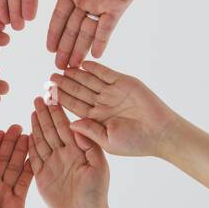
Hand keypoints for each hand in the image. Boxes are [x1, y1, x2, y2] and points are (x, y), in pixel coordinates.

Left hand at [0, 125, 32, 207]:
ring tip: (26, 134)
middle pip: (1, 160)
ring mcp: (4, 194)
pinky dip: (29, 168)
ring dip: (20, 151)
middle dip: (7, 143)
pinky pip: (24, 182)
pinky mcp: (17, 203)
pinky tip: (34, 155)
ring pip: (13, 167)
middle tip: (15, 125)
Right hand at [30, 97, 109, 207]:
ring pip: (41, 140)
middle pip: (52, 130)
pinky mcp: (42, 176)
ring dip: (37, 125)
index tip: (53, 97)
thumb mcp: (99, 166)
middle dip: (45, 113)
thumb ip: (90, 145)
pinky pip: (33, 157)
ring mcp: (52, 164)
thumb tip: (78, 126)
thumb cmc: (97, 193)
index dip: (59, 112)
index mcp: (78, 150)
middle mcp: (64, 154)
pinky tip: (24, 133)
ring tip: (32, 109)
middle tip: (39, 97)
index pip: (66, 126)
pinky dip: (29, 145)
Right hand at [44, 0, 168, 67]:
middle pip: (73, 29)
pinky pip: (108, 26)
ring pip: (88, 31)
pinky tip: (95, 54)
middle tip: (59, 68)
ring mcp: (102, 3)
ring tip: (73, 67)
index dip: (54, 32)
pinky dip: (102, 40)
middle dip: (66, 48)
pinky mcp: (119, 4)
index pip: (60, 15)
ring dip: (80, 49)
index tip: (48, 48)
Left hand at [46, 60, 178, 156]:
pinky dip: (95, 68)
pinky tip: (82, 64)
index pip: (74, 106)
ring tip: (63, 68)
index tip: (47, 94)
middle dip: (65, 85)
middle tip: (51, 78)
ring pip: (90, 80)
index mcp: (97, 118)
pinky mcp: (124, 82)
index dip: (61, 100)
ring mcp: (113, 92)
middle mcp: (102, 104)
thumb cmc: (136, 143)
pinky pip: (106, 73)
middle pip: (79, 91)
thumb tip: (70, 125)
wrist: (161, 132)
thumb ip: (89, 132)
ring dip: (76, 74)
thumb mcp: (108, 141)